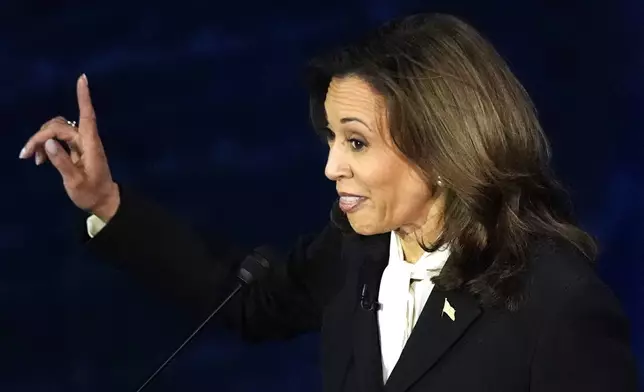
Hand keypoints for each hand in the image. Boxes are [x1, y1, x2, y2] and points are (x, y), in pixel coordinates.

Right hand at [19, 74, 119, 221]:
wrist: (102, 201)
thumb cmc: (92, 193)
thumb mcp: (75, 182)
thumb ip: (62, 162)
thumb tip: (48, 142)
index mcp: (91, 145)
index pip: (87, 116)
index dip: (84, 97)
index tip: (83, 78)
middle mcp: (86, 140)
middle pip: (60, 126)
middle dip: (40, 135)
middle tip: (26, 155)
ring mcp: (81, 143)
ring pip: (56, 129)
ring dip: (41, 139)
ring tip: (32, 158)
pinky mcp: (75, 149)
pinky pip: (57, 139)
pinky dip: (45, 145)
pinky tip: (38, 159)